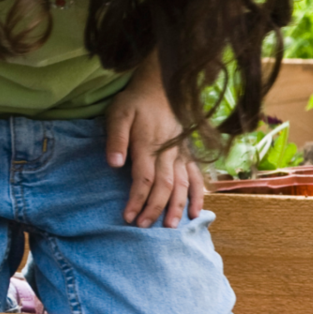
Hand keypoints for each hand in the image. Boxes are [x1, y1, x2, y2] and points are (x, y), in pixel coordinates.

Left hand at [105, 74, 204, 228]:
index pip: (144, 179)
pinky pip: (197, 176)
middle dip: (155, 208)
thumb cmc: (134, 102)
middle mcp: (168, 152)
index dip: (137, 199)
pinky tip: (196, 212)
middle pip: (164, 186)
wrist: (161, 86)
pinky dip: (198, 194)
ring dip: (177, 206)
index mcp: (148, 144)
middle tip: (143, 227)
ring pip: (183, 184)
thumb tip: (114, 163)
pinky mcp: (188, 153)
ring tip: (172, 226)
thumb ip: (116, 138)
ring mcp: (181, 153)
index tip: (128, 217)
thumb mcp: (118, 113)